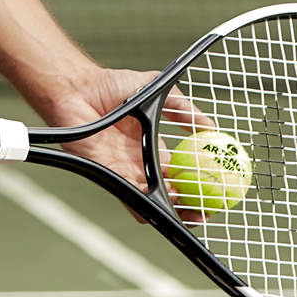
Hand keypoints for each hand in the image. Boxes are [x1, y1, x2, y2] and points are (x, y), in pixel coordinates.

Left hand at [36, 64, 205, 206]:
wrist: (80, 88)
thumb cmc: (112, 86)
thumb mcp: (158, 92)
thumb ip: (183, 108)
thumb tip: (210, 125)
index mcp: (150, 146)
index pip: (178, 171)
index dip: (196, 181)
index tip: (216, 186)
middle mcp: (138, 162)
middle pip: (167, 192)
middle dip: (188, 204)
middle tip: (209, 208)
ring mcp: (123, 170)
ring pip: (150, 199)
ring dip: (170, 207)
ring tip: (192, 210)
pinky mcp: (108, 173)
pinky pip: (129, 194)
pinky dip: (145, 202)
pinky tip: (161, 203)